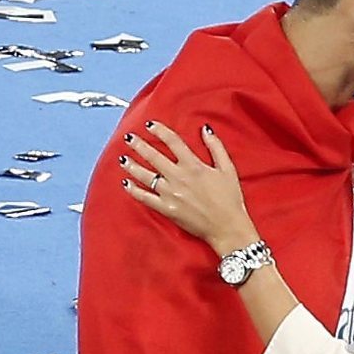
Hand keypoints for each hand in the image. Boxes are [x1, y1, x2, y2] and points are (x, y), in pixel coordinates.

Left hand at [120, 120, 255, 253]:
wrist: (227, 228)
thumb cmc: (230, 199)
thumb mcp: (228, 169)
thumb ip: (216, 147)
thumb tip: (205, 129)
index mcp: (193, 165)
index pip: (172, 141)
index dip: (159, 130)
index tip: (150, 125)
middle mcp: (178, 177)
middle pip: (153, 156)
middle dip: (139, 145)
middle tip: (129, 138)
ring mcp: (170, 193)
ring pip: (145, 175)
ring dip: (132, 165)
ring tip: (123, 159)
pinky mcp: (167, 209)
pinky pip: (145, 197)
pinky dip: (134, 190)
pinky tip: (126, 183)